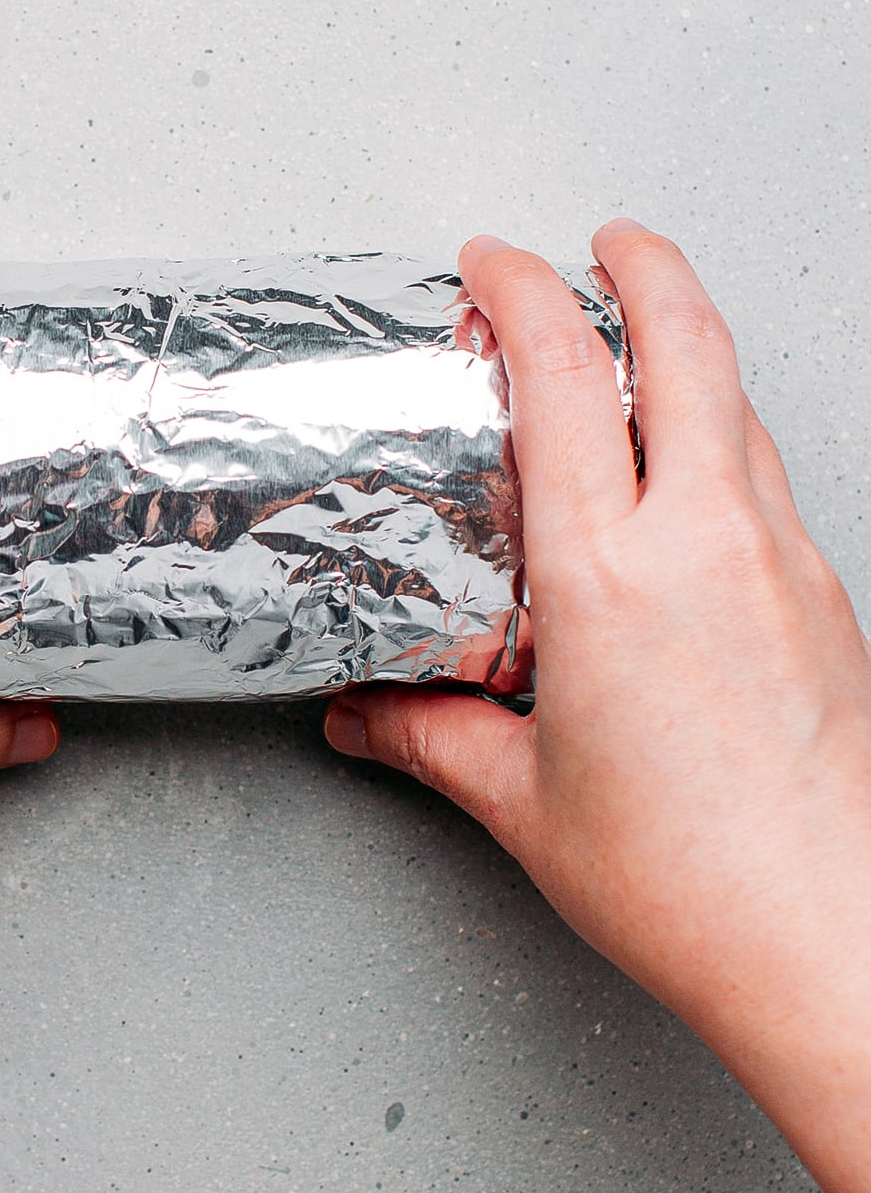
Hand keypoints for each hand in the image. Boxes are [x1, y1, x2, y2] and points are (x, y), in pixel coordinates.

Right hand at [325, 219, 870, 1192]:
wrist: (840, 950)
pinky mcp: (827, 601)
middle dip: (643, 263)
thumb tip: (368, 716)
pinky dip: (726, 438)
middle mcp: (709, 543)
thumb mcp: (526, 805)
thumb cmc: (696, 888)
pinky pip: (771, 479)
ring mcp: (784, 564)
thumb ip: (431, 737)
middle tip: (602, 242)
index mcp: (612, 575)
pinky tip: (695, 483)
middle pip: (688, 341)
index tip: (493, 265)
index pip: (565, 375)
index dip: (523, 291)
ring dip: (691, 348)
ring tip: (644, 351)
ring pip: (742, 404)